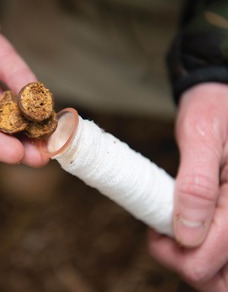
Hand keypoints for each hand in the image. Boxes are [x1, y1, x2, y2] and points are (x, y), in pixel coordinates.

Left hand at [149, 83, 227, 290]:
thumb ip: (195, 185)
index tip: (154, 231)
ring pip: (221, 271)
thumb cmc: (213, 111)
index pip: (213, 257)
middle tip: (162, 235)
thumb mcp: (199, 138)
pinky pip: (221, 251)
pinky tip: (185, 227)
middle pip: (220, 277)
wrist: (222, 102)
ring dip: (192, 260)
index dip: (176, 255)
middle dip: (185, 263)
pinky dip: (199, 250)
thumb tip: (186, 234)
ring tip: (171, 230)